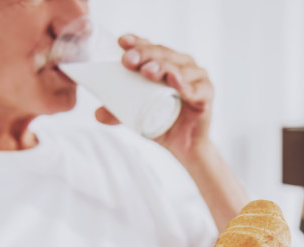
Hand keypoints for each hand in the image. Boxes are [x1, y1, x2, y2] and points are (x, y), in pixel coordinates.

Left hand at [95, 34, 213, 163]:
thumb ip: (118, 113)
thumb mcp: (136, 116)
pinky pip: (196, 88)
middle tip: (129, 61)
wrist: (184, 147)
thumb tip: (97, 114)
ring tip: (148, 71)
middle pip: (164, 53)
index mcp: (166, 63)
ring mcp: (197, 78)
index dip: (138, 42)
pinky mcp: (206, 95)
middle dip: (146, 54)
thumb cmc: (162, 124)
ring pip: (180, 67)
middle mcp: (183, 65)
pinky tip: (175, 82)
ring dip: (164, 67)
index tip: (121, 42)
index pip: (151, 47)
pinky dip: (186, 85)